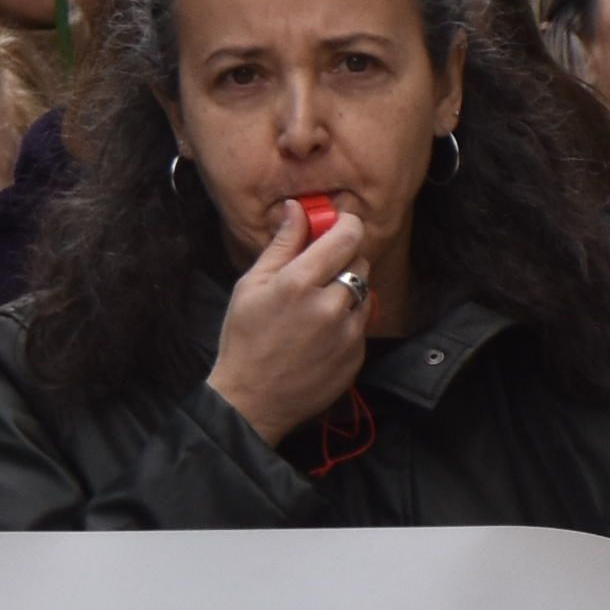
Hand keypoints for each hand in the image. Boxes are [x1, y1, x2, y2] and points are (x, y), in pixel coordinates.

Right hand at [203, 197, 372, 444]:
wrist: (252, 401)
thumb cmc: (244, 339)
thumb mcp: (251, 286)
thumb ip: (281, 245)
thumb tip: (297, 208)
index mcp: (299, 282)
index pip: (347, 236)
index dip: (347, 224)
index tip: (339, 226)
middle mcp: (330, 305)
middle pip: (360, 261)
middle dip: (344, 259)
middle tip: (320, 272)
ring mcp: (347, 333)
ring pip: (365, 292)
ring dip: (348, 291)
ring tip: (319, 307)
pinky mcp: (357, 355)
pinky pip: (362, 324)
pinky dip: (347, 321)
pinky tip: (321, 334)